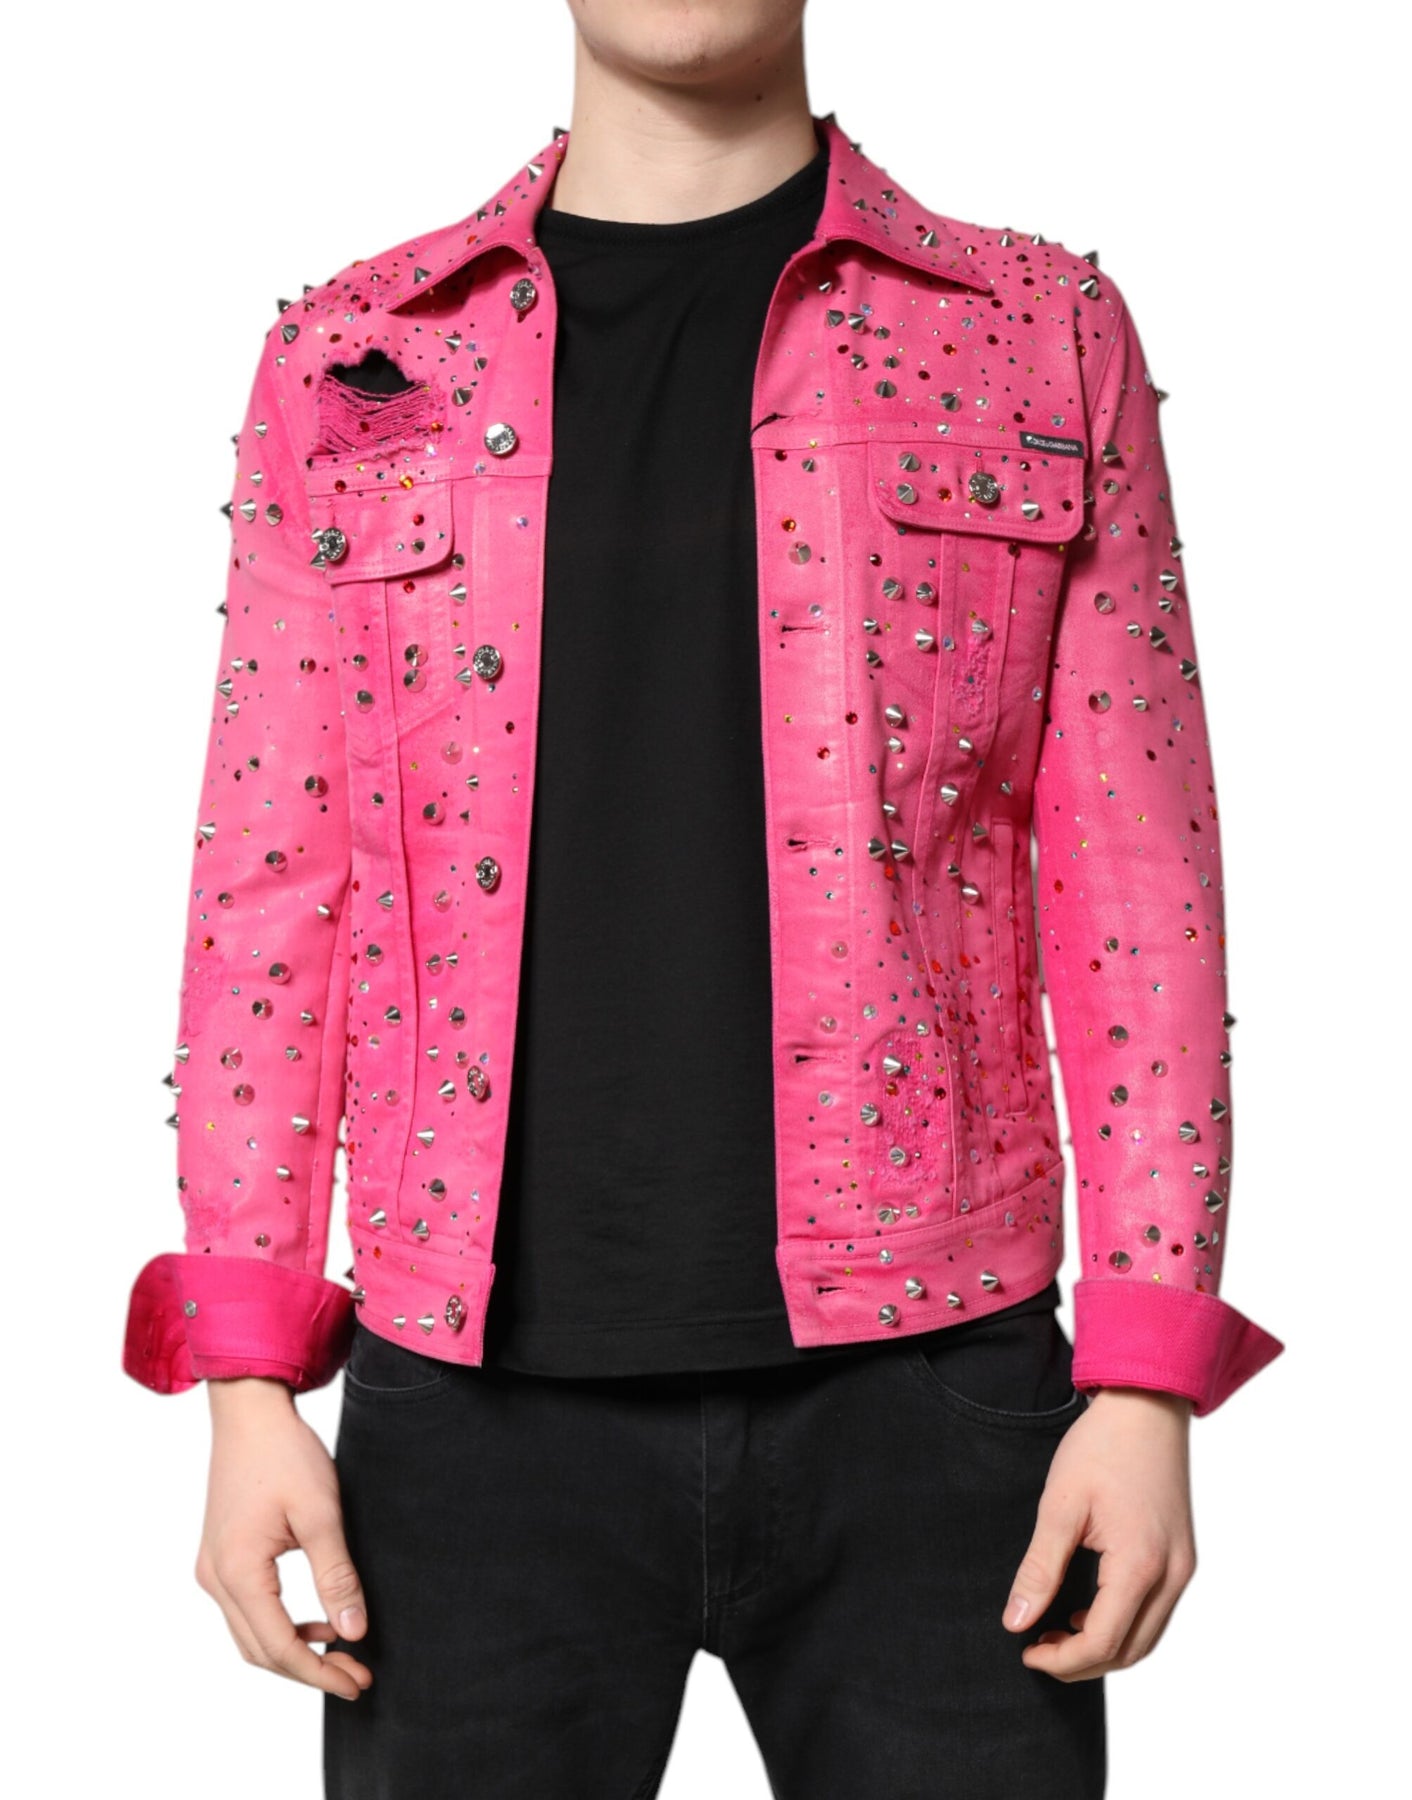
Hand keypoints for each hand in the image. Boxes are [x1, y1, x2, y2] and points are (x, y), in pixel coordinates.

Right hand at [195, 1376, 372, 1700]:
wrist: (249, 1412)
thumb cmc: (284, 1454)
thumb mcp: (320, 1513)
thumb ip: (336, 1574)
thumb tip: (354, 1631)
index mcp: (237, 1571)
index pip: (278, 1647)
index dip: (319, 1673)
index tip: (357, 1682)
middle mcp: (214, 1578)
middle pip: (260, 1650)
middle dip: (309, 1670)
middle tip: (358, 1675)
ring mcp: (212, 1568)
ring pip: (251, 1635)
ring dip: (295, 1650)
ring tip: (343, 1650)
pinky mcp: (220, 1557)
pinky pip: (247, 1610)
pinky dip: (281, 1625)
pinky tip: (317, 1621)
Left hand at [1002, 1385, 1196, 1679]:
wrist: (1146, 1406)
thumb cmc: (1101, 1448)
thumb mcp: (1059, 1505)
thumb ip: (1040, 1568)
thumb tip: (1016, 1622)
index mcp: (1141, 1565)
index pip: (1102, 1642)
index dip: (1062, 1659)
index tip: (1025, 1651)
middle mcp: (1172, 1575)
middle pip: (1130, 1652)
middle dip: (1081, 1662)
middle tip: (1037, 1647)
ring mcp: (1182, 1567)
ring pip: (1146, 1638)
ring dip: (1104, 1647)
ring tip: (1057, 1633)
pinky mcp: (1182, 1557)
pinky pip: (1155, 1613)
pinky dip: (1123, 1625)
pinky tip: (1087, 1609)